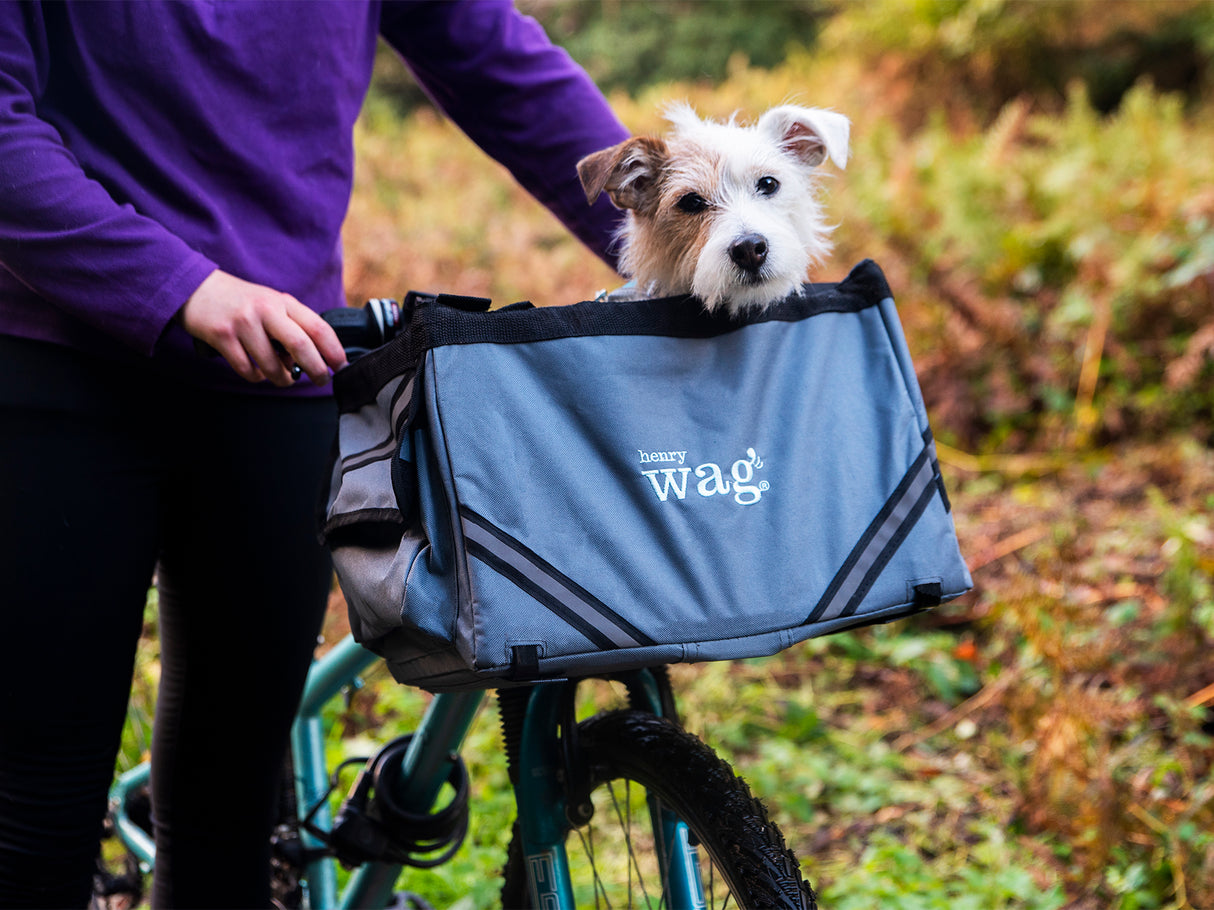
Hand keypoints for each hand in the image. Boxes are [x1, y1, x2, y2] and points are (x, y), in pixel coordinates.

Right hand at [178, 270, 347, 386]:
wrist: (195, 288)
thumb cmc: (240, 301)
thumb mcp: (271, 304)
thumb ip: (293, 326)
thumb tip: (314, 358)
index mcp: (283, 302)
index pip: (318, 327)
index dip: (334, 350)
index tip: (341, 366)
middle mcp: (266, 310)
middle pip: (301, 346)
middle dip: (316, 370)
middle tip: (321, 380)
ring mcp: (243, 323)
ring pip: (272, 365)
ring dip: (281, 379)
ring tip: (282, 378)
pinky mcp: (222, 337)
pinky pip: (247, 370)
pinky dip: (256, 377)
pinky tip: (256, 372)